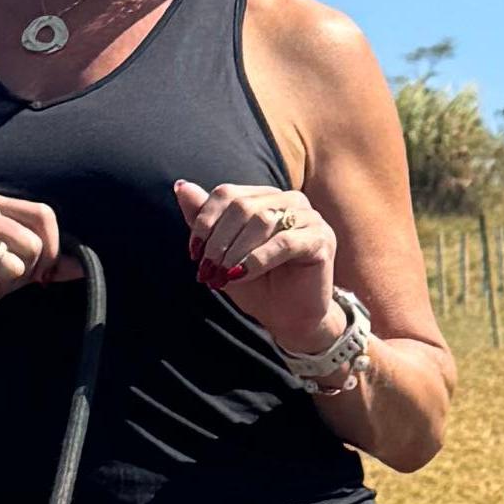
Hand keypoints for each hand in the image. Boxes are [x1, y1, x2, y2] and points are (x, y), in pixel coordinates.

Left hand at [173, 175, 343, 355]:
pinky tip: (242, 275)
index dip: (205, 220)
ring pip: (263, 221)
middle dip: (219, 240)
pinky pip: (284, 242)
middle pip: (243, 206)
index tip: (194, 253)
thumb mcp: (223, 252)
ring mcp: (310, 218)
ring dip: (235, 251)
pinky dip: (257, 259)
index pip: (227, 194)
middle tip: (208, 269)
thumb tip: (181, 186)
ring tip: (223, 276)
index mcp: (266, 197)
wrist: (289, 317)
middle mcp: (290, 200)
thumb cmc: (258, 283)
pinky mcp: (322, 239)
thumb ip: (205, 220)